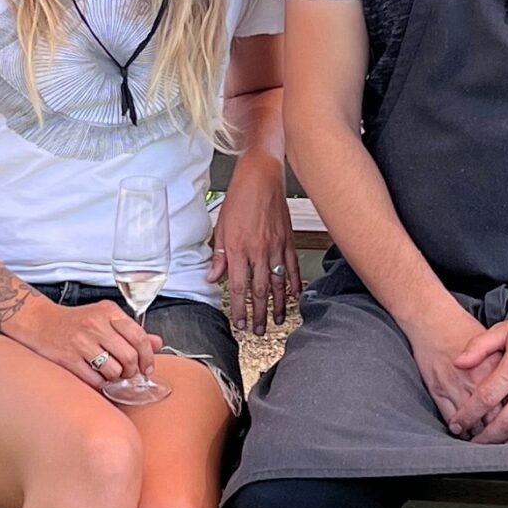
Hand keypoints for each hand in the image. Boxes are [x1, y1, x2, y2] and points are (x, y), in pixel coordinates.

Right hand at [8, 296, 158, 391]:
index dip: (147, 357)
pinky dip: (101, 384)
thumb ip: (132, 331)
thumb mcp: (105, 318)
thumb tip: (158, 344)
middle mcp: (95, 325)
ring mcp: (81, 342)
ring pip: (113, 370)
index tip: (147, 368)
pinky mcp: (68, 359)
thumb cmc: (76, 322)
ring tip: (111, 374)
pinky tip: (97, 378)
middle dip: (133, 371)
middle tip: (129, 375)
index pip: (139, 337)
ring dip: (116, 378)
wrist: (40, 323)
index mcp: (108, 312)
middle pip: (129, 356)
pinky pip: (95, 380)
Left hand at [210, 156, 297, 334]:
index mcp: (238, 248)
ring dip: (276, 306)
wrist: (261, 176)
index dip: (239, 308)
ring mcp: (276, 247)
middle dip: (258, 314)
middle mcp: (258, 251)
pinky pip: (292, 268)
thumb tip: (212, 277)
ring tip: (275, 321)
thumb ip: (218, 255)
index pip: (238, 287)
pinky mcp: (288, 241)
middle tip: (257, 330)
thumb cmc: (240, 198)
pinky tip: (294, 297)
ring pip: (278, 284)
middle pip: (259, 291)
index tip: (239, 322)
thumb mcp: (221, 226)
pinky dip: (294, 285)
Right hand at [405, 303, 500, 438]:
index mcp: (496, 367)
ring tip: (486, 441)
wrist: (433, 321)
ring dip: (480, 435)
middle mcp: (476, 380)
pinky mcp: (438, 391)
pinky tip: (466, 432)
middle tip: (505, 440)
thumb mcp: (495, 341)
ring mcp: (455, 387)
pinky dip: (460, 429)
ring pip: (473, 423)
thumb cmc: (464, 330)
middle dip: (500, 432)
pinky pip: (451, 419)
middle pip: (494, 417)